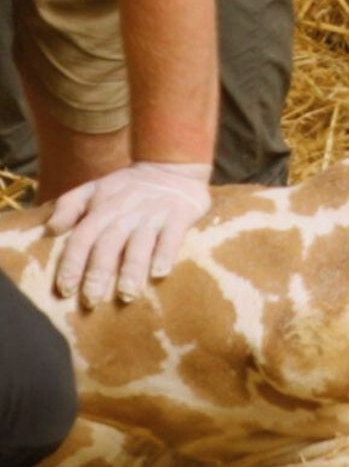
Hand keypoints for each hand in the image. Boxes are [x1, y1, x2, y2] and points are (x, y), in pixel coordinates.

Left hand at [47, 159, 210, 307]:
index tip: (66, 289)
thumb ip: (69, 206)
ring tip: (127, 295)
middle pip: (108, 244)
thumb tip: (49, 229)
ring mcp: (154, 213)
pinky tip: (160, 273)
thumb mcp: (95, 189)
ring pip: (140, 243)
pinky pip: (173, 236)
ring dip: (132, 269)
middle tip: (91, 300)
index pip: (82, 237)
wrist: (174, 166)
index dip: (72, 263)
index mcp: (102, 207)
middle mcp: (126, 211)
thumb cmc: (128, 187)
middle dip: (98, 273)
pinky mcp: (180, 215)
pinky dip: (166, 254)